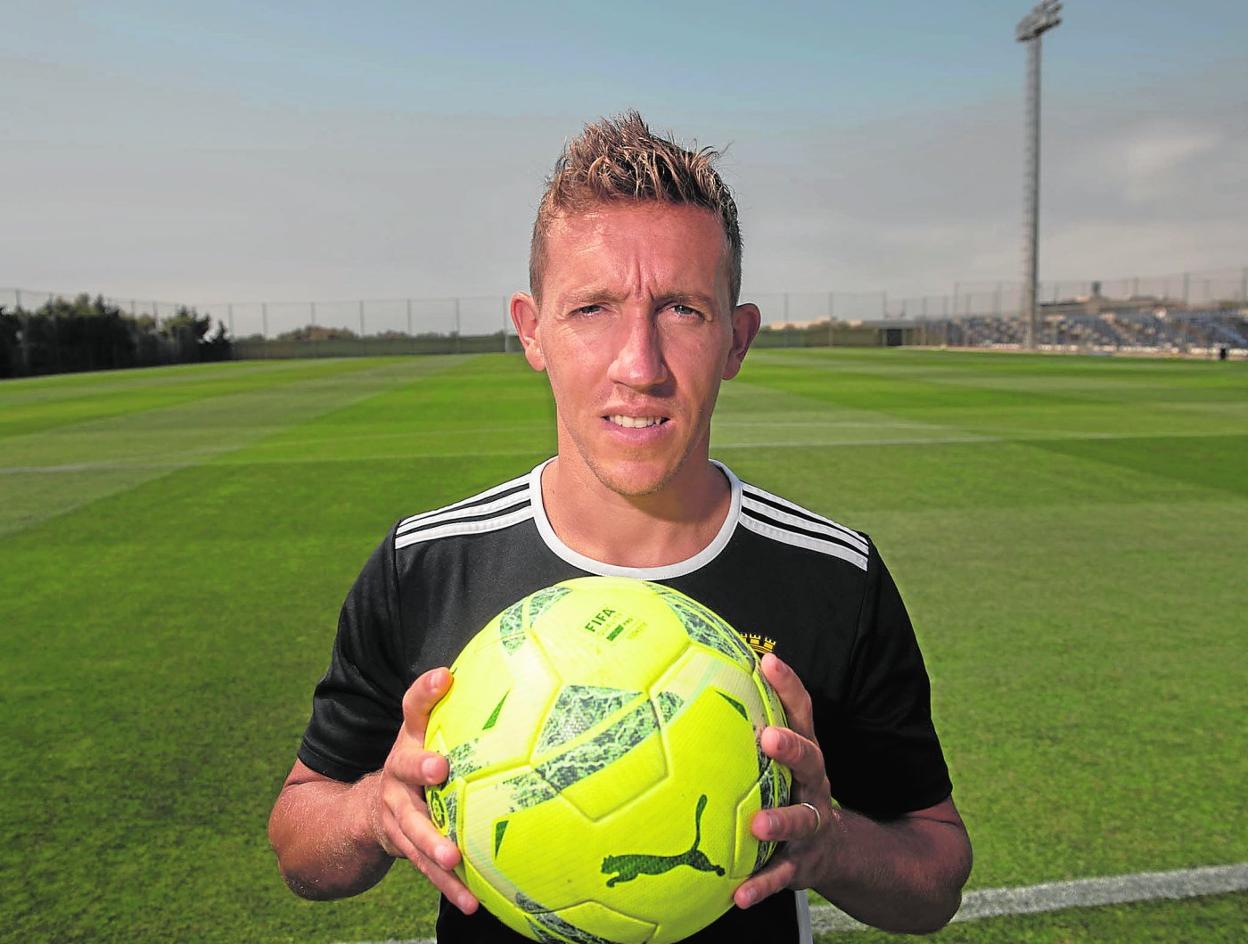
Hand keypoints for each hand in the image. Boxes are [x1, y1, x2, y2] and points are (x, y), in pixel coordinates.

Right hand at [372, 667, 478, 913]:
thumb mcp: (418, 728)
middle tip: (441, 772)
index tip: (444, 678)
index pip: (412, 711)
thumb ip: (432, 700)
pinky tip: (472, 902)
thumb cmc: (413, 759)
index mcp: (406, 746)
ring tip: (455, 861)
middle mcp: (397, 781)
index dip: (425, 693)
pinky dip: (450, 886)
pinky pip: (428, 869)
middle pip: (405, 775)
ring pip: (414, 832)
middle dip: (421, 773)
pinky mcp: (408, 850)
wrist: (366, 812)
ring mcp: (399, 819)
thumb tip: (452, 669)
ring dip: (434, 847)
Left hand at [734, 653, 835, 908]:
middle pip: (811, 762)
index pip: (803, 713)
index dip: (790, 686)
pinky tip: (737, 895)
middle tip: (770, 738)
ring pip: (801, 821)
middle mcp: (813, 787)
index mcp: (806, 757)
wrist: (839, 852)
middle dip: (792, 749)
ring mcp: (812, 826)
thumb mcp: (783, 760)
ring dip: (781, 822)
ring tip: (759, 825)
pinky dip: (760, 886)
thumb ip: (753, 726)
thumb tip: (700, 682)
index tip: (769, 661)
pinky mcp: (803, 865)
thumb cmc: (793, 792)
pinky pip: (781, 877)